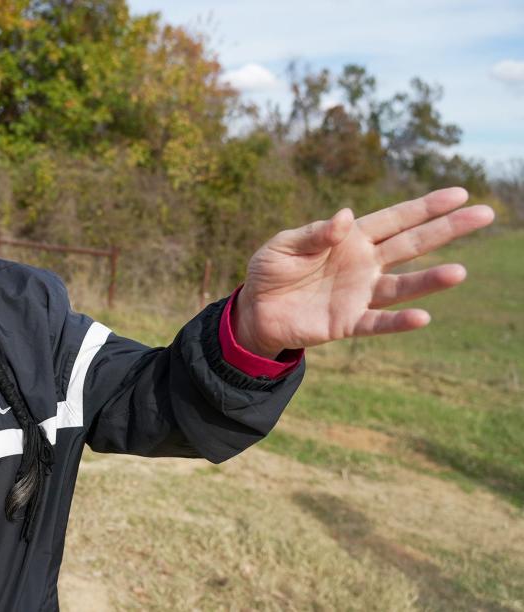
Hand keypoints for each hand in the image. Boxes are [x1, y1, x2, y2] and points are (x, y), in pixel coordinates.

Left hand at [232, 187, 494, 358]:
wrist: (255, 310)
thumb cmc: (271, 271)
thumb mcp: (283, 245)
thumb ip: (314, 233)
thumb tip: (345, 217)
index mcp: (350, 238)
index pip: (394, 219)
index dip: (425, 207)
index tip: (459, 194)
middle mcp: (364, 264)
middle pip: (411, 244)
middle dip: (447, 230)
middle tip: (484, 215)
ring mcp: (359, 294)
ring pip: (402, 285)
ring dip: (430, 280)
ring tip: (459, 272)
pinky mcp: (347, 322)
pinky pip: (377, 323)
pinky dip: (399, 322)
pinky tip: (422, 318)